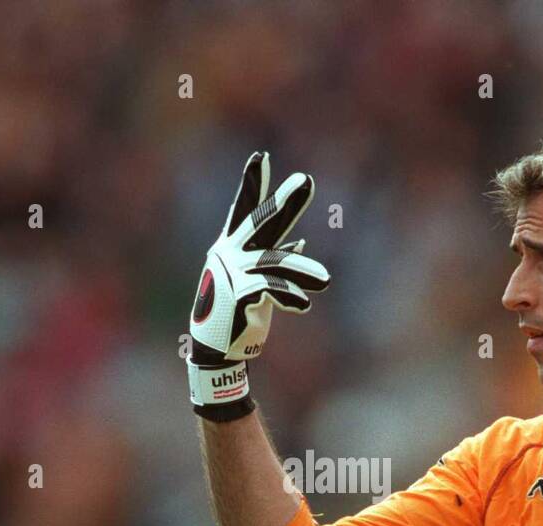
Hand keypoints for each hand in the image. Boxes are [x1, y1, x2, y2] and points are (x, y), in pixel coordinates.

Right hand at [187, 151, 330, 420]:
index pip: (245, 210)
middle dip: (284, 202)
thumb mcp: (255, 284)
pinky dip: (291, 296)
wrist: (217, 350)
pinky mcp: (237, 294)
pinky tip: (304, 305)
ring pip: (275, 263)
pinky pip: (272, 289)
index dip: (253, 184)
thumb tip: (300, 244)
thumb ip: (274, 259)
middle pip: (262, 223)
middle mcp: (230, 254)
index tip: (262, 157)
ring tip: (326, 282)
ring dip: (303, 273)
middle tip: (305, 180)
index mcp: (232, 248)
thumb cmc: (237, 315)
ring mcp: (232, 272)